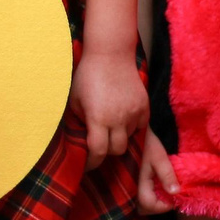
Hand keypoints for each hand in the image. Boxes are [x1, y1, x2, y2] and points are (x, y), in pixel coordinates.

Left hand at [72, 50, 147, 166]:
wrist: (111, 55)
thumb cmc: (87, 77)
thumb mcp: (75, 102)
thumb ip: (81, 123)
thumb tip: (83, 141)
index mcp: (98, 118)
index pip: (98, 152)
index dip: (92, 162)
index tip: (87, 164)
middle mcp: (119, 118)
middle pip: (117, 150)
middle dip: (107, 151)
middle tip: (100, 146)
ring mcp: (134, 113)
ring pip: (129, 139)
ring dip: (119, 138)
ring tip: (110, 128)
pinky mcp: (144, 107)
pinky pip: (140, 127)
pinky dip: (131, 128)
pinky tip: (122, 119)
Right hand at [135, 132, 180, 213]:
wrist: (138, 130)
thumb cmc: (149, 141)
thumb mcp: (159, 156)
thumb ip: (166, 174)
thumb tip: (175, 192)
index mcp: (138, 181)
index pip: (148, 204)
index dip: (163, 206)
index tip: (176, 196)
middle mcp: (132, 186)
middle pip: (143, 208)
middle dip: (159, 206)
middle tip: (171, 196)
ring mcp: (131, 185)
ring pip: (141, 204)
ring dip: (155, 202)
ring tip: (166, 191)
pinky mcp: (134, 182)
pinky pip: (141, 196)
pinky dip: (152, 196)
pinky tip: (161, 187)